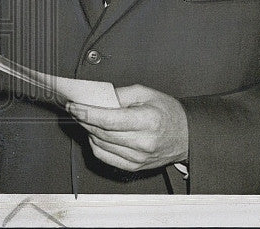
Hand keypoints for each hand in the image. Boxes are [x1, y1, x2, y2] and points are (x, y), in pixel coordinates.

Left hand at [67, 84, 188, 171]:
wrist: (186, 136)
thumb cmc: (168, 113)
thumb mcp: (146, 94)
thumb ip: (121, 94)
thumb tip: (98, 98)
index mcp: (147, 121)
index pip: (109, 120)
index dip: (87, 113)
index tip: (74, 106)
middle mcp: (143, 142)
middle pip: (102, 132)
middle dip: (84, 119)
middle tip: (75, 109)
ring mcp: (138, 158)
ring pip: (101, 145)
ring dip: (88, 131)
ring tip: (86, 119)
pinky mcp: (134, 166)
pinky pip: (105, 157)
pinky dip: (96, 145)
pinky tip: (95, 135)